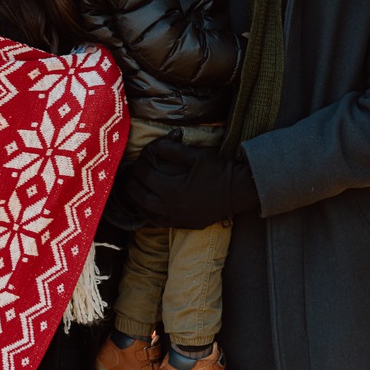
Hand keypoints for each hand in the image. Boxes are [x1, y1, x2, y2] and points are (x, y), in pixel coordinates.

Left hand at [123, 132, 257, 228]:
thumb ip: (172, 149)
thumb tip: (155, 145)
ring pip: (147, 213)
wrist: (239, 191)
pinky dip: (149, 214)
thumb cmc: (219, 171)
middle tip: (130, 174)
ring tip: (134, 189)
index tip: (141, 158)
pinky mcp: (184, 224)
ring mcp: (178, 219)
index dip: (140, 165)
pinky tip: (146, 205)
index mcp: (174, 190)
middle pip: (141, 197)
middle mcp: (173, 208)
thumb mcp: (196, 155)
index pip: (146, 177)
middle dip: (132, 184)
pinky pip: (159, 223)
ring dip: (137, 201)